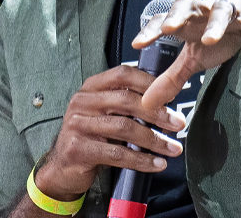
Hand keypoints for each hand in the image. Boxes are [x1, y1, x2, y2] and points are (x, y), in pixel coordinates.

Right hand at [33, 65, 187, 200]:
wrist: (62, 167)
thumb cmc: (90, 138)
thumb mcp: (103, 114)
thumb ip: (124, 104)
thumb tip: (165, 101)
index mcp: (90, 88)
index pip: (122, 74)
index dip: (149, 82)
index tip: (171, 95)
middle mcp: (82, 102)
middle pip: (126, 100)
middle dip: (157, 113)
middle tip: (178, 123)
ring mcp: (77, 125)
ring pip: (124, 128)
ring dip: (154, 140)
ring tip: (173, 148)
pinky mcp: (78, 149)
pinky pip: (117, 154)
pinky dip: (141, 160)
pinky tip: (157, 164)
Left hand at [132, 0, 240, 109]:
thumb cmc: (222, 32)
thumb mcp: (195, 55)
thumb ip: (172, 77)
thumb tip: (147, 104)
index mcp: (188, 20)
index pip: (163, 20)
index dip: (150, 30)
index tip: (137, 44)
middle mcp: (206, 9)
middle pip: (187, 4)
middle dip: (177, 14)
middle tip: (168, 28)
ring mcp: (234, 6)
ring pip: (222, 10)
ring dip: (215, 24)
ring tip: (209, 39)